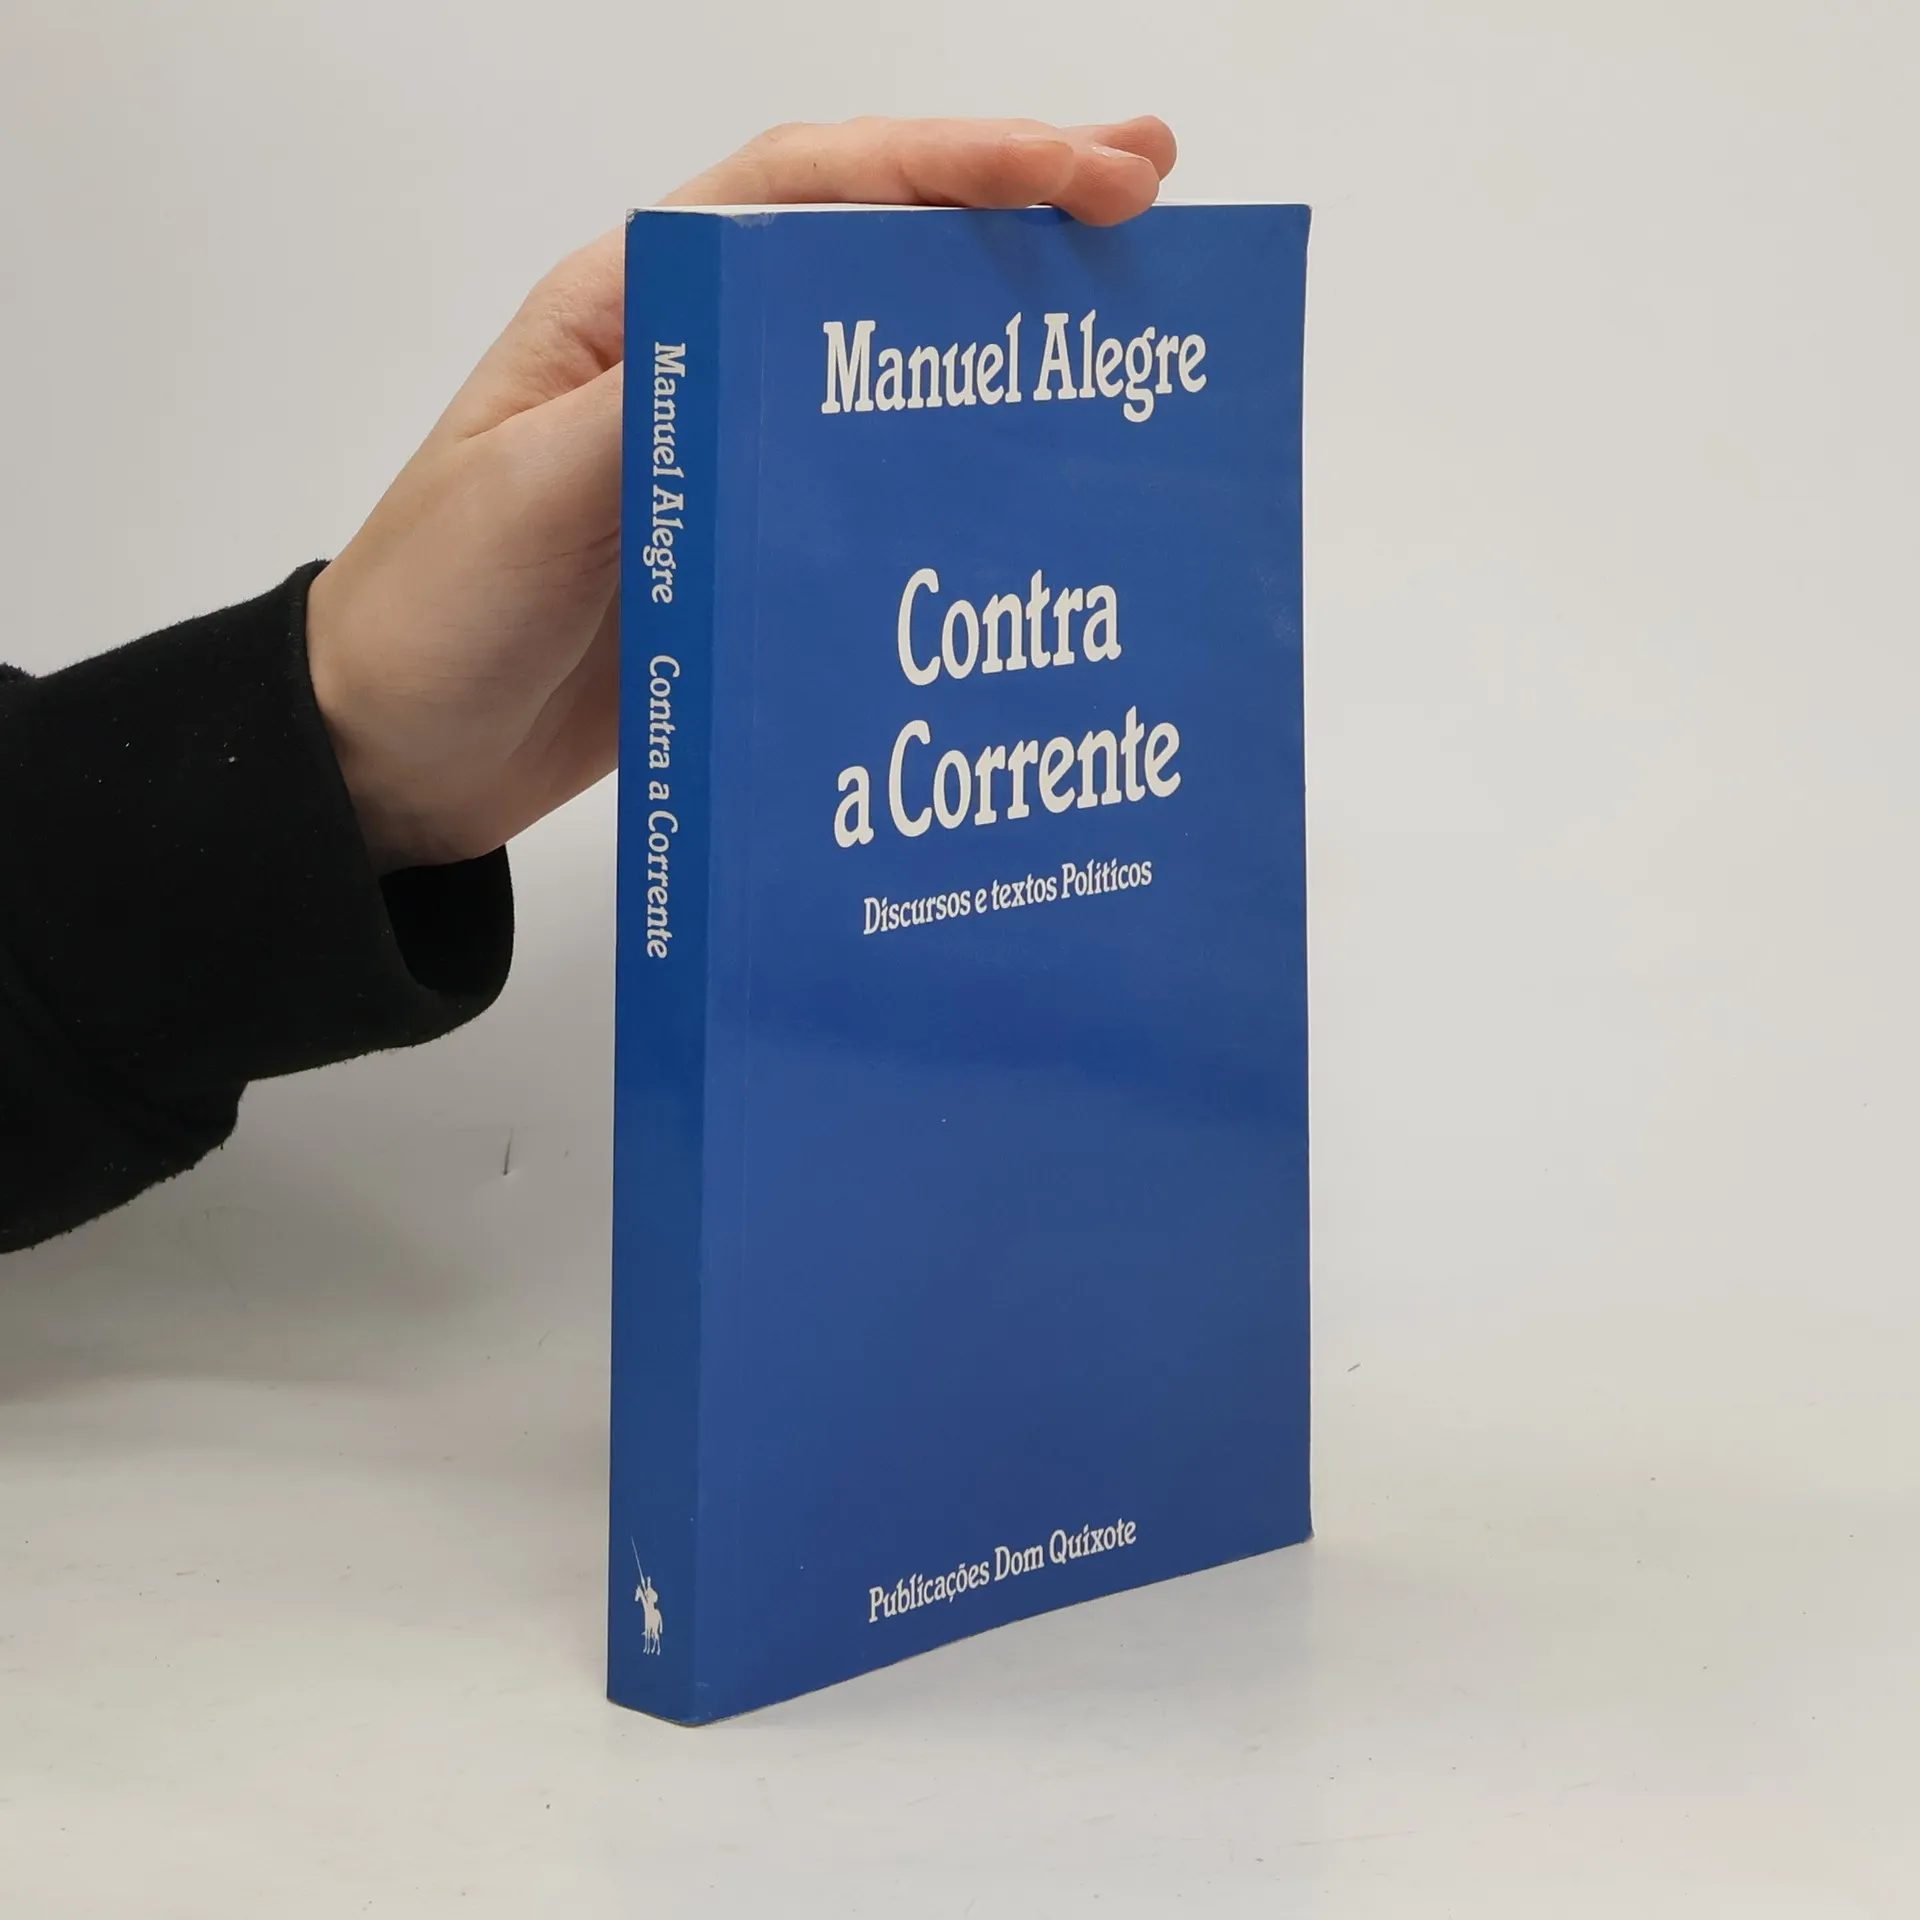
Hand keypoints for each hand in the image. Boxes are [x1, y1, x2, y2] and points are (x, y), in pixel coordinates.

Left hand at [305, 116, 1176, 872]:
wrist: (396, 753)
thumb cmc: (434, 611)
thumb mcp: (533, 496)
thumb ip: (658, 409)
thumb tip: (790, 341)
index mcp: (635, 305)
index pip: (815, 192)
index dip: (959, 166)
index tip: (1089, 172)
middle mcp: (697, 359)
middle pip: (874, 249)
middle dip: (1013, 208)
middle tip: (1153, 190)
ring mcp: (733, 454)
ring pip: (890, 360)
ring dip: (1004, 327)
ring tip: (1126, 314)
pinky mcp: (753, 547)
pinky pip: (873, 482)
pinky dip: (959, 463)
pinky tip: (1035, 475)